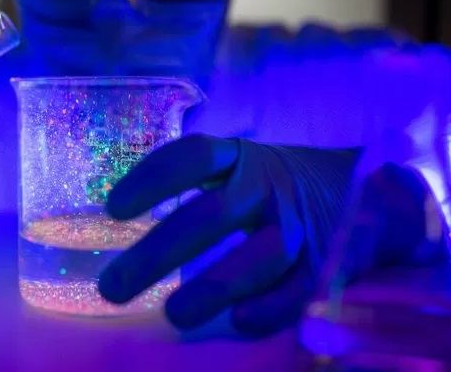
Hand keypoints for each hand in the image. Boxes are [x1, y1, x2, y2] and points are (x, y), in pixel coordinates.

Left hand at [97, 134, 359, 336]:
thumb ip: (194, 188)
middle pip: (213, 215)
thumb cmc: (274, 189)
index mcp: (240, 158)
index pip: (193, 157)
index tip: (112, 209)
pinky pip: (297, 291)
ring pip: (259, 256)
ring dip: (215, 287)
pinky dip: (268, 308)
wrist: (367, 197)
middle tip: (112, 288)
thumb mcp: (239, 169)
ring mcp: (300, 226)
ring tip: (172, 314)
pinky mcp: (326, 265)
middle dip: (160, 253)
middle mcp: (269, 186)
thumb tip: (117, 221)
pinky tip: (236, 322)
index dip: (152, 179)